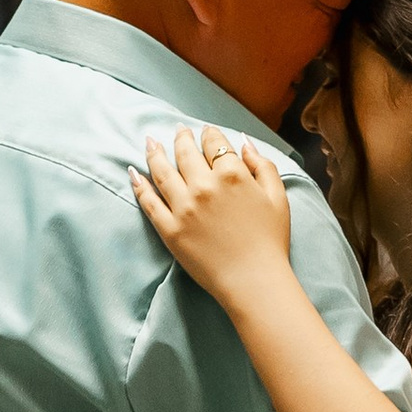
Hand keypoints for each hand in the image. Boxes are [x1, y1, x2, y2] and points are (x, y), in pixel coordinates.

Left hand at [132, 125, 293, 301]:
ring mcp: (183, 208)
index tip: (205, 131)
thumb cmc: (270, 241)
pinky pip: (149, 202)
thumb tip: (243, 142)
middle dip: (181, 137)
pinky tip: (134, 173)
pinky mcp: (169, 229)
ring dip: (155, 153)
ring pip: (162, 171)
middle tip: (177, 130)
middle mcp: (204, 186)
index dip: (209, 134)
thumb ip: (262, 165)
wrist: (254, 280)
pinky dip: (139, 185)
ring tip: (150, 142)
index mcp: (232, 175)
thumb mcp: (277, 197)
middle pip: (186, 152)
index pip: (214, 144)